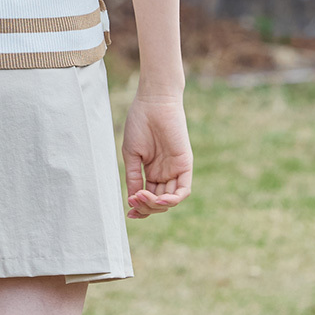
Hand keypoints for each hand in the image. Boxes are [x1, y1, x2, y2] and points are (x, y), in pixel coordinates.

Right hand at [122, 88, 192, 216]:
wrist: (153, 101)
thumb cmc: (140, 122)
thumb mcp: (132, 155)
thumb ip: (133, 178)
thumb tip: (132, 201)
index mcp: (152, 171)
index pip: (149, 198)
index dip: (141, 209)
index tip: (129, 212)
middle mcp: (165, 173)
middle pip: (159, 202)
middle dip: (146, 206)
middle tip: (134, 200)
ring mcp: (175, 169)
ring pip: (170, 199)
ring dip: (157, 204)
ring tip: (143, 196)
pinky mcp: (185, 164)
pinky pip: (183, 190)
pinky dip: (172, 199)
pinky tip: (159, 198)